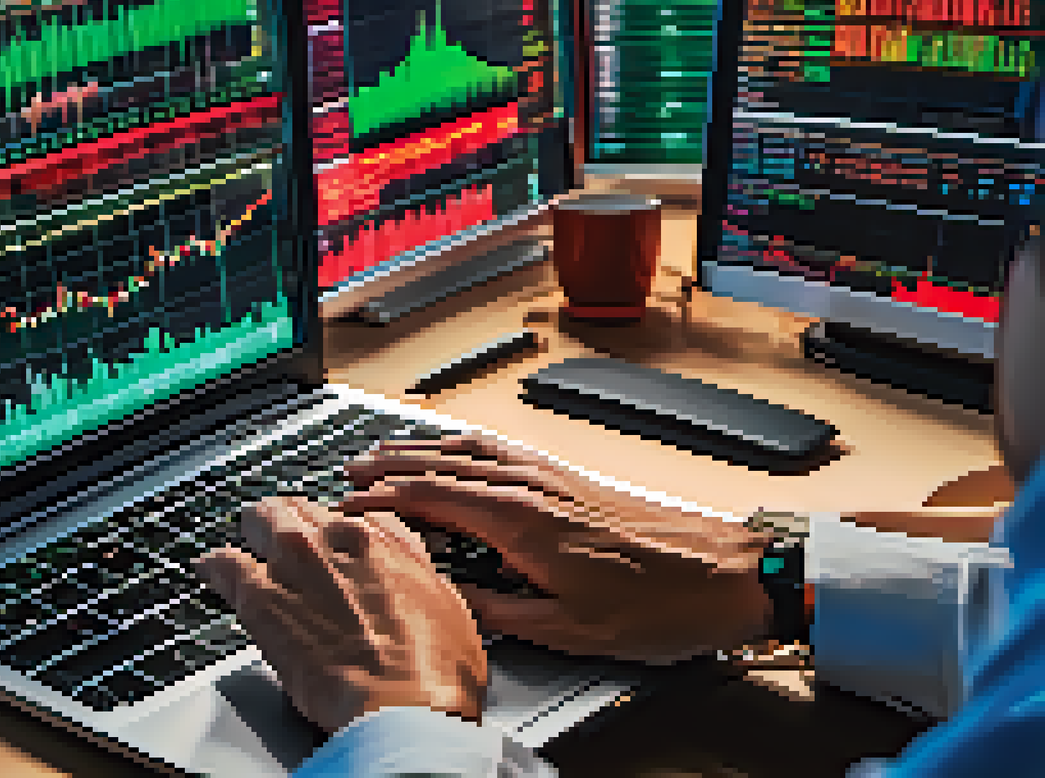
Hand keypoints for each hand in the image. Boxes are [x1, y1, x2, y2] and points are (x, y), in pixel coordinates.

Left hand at [194, 496, 487, 732]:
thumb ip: (416, 574)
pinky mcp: (260, 597)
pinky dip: (215, 566)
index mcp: (381, 540)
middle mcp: (335, 539)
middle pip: (297, 507)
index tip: (328, 541)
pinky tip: (211, 571)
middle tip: (280, 537)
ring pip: (258, 519)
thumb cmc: (432, 668)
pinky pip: (222, 563)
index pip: (346, 512)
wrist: (402, 703)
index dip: (333, 529)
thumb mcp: (447, 605)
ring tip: (244, 545)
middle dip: (286, 520)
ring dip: (251, 532)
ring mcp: (294, 563)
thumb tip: (409, 569)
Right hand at [341, 434, 772, 664]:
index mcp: (521, 522)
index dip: (382, 501)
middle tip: (350, 471)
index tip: (349, 507)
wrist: (726, 574)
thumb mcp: (568, 629)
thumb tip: (455, 599)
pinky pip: (501, 450)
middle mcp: (533, 487)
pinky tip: (461, 450)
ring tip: (388, 451)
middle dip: (389, 465)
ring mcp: (553, 477)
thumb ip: (500, 611)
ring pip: (470, 450)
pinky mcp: (571, 479)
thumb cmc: (659, 603)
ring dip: (422, 448)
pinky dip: (464, 445)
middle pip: (443, 464)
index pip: (430, 498)